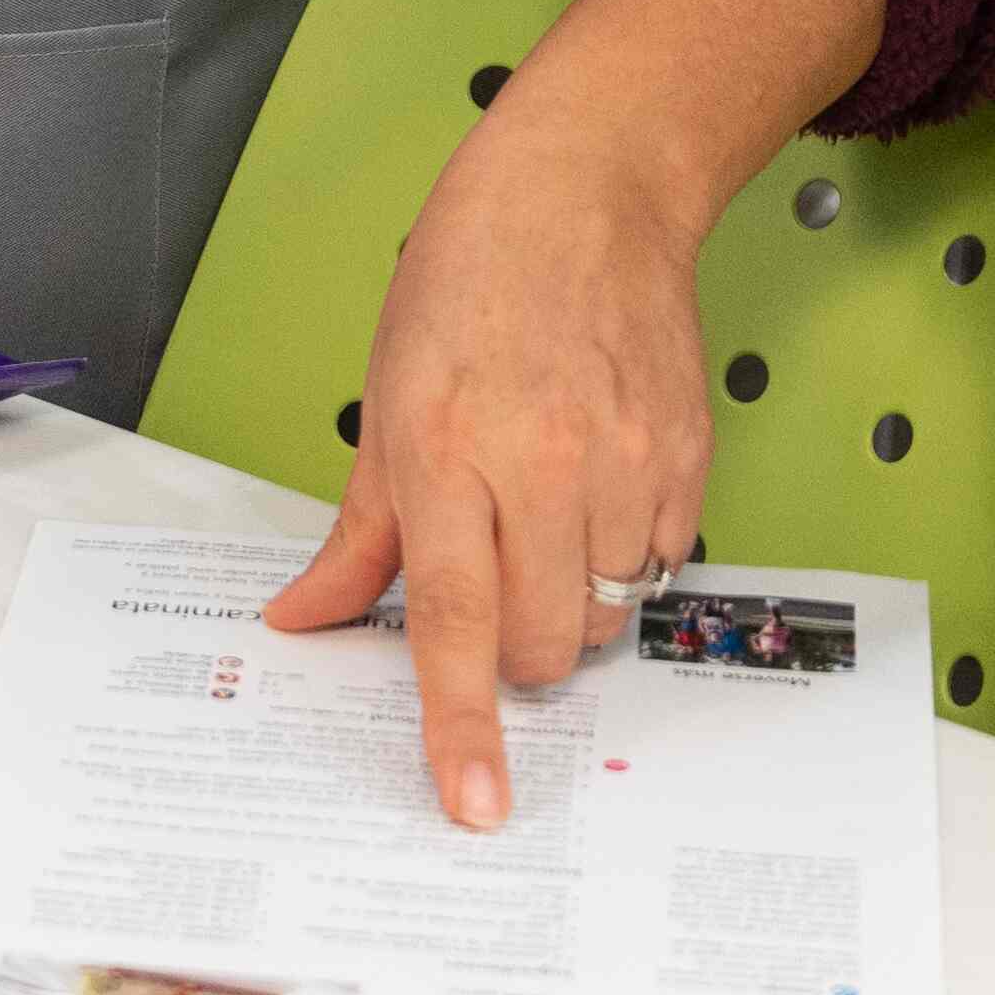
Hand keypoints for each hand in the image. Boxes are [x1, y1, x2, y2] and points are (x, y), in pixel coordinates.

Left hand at [253, 0, 877, 830]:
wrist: (584, 190)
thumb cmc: (466, 283)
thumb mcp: (385, 400)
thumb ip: (358, 533)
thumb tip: (305, 620)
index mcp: (446, 452)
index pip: (453, 624)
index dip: (462, 726)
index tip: (475, 804)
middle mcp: (542, 464)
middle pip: (541, 645)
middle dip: (512, 650)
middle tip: (493, 576)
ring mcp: (627, 463)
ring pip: (604, 614)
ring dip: (571, 596)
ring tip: (546, 506)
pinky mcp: (689, 456)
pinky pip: (660, 564)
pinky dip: (625, 552)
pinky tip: (597, 479)